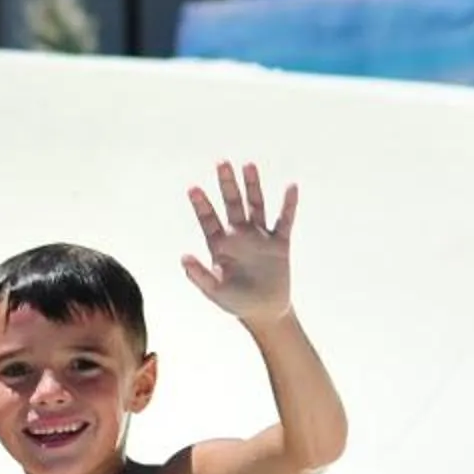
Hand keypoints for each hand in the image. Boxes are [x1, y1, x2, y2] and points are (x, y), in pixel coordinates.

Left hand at [183, 160, 297, 324]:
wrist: (264, 311)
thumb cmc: (235, 301)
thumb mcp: (214, 290)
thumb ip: (199, 274)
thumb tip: (183, 257)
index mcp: (220, 244)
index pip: (208, 219)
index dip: (201, 204)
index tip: (193, 188)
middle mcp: (239, 235)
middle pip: (232, 204)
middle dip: (227, 184)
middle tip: (221, 162)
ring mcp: (260, 236)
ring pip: (256, 205)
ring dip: (253, 186)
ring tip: (248, 165)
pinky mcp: (279, 243)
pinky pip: (285, 220)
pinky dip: (288, 205)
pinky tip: (291, 187)